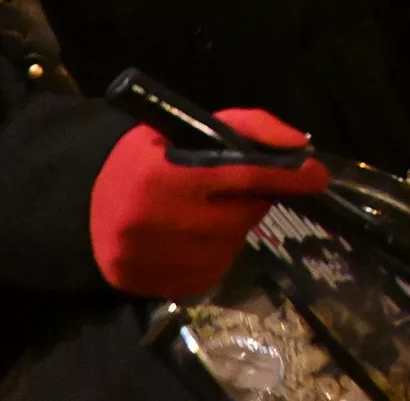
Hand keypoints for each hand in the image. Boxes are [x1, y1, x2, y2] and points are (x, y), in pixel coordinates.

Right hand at [90, 109, 329, 298]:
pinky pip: (213, 271)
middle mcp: (154, 223)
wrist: (87, 209)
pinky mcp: (155, 287)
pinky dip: (217, 253)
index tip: (318, 176)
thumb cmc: (149, 160)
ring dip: (234, 228)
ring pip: (230, 246)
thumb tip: (299, 145)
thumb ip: (247, 126)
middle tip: (235, 191)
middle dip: (252, 201)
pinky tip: (196, 236)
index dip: (285, 177)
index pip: (240, 175)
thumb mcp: (188, 129)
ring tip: (208, 212)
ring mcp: (152, 261)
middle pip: (240, 216)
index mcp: (161, 177)